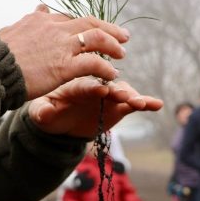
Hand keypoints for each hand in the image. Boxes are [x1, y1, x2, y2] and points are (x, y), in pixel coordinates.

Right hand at [0, 5, 129, 98]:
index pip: (70, 18)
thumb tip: (40, 9)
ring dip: (114, 45)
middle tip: (123, 35)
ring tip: (122, 54)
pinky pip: (94, 63)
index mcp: (41, 21)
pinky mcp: (65, 66)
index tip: (94, 31)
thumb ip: (30, 20)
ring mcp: (62, 46)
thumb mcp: (12, 30)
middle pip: (90, 23)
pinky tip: (112, 75)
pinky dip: (106, 68)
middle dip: (110, 28)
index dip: (86, 26)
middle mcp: (55, 29)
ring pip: (98, 38)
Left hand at [28, 77, 162, 137]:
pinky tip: (157, 105)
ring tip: (143, 103)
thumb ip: (43, 111)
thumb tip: (43, 112)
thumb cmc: (49, 109)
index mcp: (76, 84)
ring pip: (122, 92)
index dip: (94, 88)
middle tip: (127, 96)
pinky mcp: (117, 105)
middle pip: (109, 85)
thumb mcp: (42, 111)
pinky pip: (132, 103)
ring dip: (133, 96)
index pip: (86, 84)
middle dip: (118, 90)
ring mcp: (107, 95)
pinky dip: (145, 103)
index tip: (102, 91)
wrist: (60, 116)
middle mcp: (95, 86)